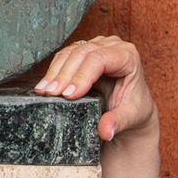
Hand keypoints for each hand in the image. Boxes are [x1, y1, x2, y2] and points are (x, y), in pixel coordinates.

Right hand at [33, 35, 157, 143]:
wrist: (130, 107)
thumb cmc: (133, 109)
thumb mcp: (130, 117)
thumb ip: (118, 122)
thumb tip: (105, 131)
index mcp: (128, 55)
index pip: (99, 59)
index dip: (81, 76)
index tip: (68, 95)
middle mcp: (112, 45)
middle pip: (82, 53)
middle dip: (64, 74)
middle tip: (50, 93)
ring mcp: (97, 46)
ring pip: (70, 53)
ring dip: (55, 72)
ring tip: (43, 91)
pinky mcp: (84, 51)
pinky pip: (65, 56)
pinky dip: (54, 71)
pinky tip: (45, 86)